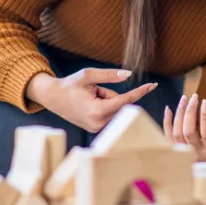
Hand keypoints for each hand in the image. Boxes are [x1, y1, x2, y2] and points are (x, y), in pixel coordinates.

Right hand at [27, 68, 156, 132]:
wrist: (52, 97)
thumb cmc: (70, 85)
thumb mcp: (89, 75)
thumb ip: (110, 75)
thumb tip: (129, 75)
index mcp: (98, 111)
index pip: (125, 100)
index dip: (139, 91)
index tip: (153, 85)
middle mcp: (98, 123)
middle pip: (119, 104)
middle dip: (110, 94)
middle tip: (93, 91)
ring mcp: (96, 128)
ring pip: (114, 109)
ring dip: (107, 101)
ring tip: (89, 98)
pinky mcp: (95, 129)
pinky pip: (109, 114)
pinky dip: (103, 107)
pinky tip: (89, 105)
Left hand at [163, 93, 205, 169]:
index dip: (205, 116)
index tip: (205, 101)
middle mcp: (197, 154)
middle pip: (188, 132)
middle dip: (190, 111)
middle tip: (194, 96)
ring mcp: (185, 154)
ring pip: (177, 133)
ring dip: (179, 114)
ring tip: (185, 98)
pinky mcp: (177, 153)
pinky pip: (167, 137)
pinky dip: (166, 122)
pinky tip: (169, 109)